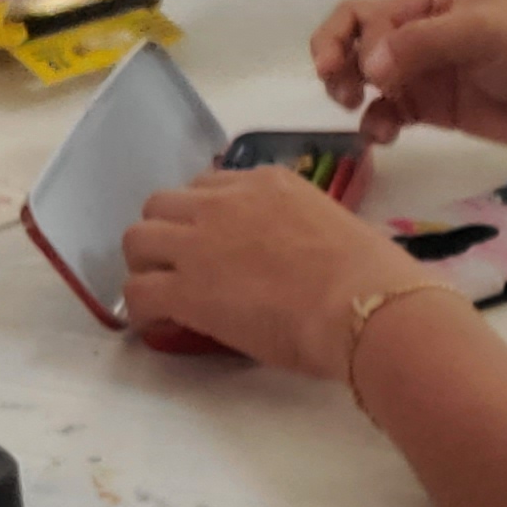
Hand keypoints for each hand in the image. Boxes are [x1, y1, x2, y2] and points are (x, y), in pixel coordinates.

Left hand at [121, 165, 425, 376]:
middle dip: (164, 234)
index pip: (208, 186)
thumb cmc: (369, 275)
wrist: (362, 305)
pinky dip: (142, 309)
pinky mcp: (185, 289)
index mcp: (266, 183)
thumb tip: (293, 256)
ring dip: (144, 265)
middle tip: (179, 267)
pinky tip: (159, 323)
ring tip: (161, 293)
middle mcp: (224, 202)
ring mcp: (199, 243)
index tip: (210, 244)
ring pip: (137, 239)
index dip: (201, 218)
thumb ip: (296, 228)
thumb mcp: (331, 224)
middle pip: (161, 204)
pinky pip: (137, 291)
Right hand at [309, 0, 506, 149]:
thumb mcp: (481, 32)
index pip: (372, 13)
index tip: (378, 77)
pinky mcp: (431, 105)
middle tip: (335, 87)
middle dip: (335, 58)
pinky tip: (382, 136)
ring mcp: (425, 67)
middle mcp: (421, 24)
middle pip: (355, 34)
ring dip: (350, 91)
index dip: (363, 44)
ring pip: (363, 74)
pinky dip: (375, 122)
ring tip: (356, 112)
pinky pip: (386, 110)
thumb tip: (365, 66)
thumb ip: (420, 43)